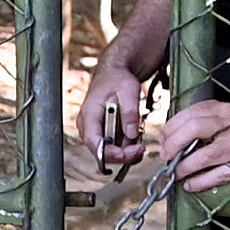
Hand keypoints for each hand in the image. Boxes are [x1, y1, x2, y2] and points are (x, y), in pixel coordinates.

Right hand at [80, 37, 164, 169]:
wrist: (114, 74)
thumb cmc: (117, 79)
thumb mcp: (128, 90)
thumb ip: (130, 112)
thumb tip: (131, 133)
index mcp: (88, 116)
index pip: (94, 143)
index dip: (110, 153)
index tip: (128, 154)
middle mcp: (88, 128)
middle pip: (102, 153)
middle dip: (123, 155)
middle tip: (141, 148)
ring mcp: (95, 132)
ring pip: (109, 153)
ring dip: (127, 151)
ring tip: (140, 138)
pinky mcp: (104, 135)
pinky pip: (115, 147)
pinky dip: (127, 146)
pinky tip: (135, 136)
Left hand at [144, 97, 229, 191]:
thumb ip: (204, 122)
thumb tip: (169, 137)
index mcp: (226, 110)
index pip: (191, 114)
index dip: (171, 128)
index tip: (163, 139)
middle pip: (192, 130)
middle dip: (172, 145)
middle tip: (166, 156)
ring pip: (201, 157)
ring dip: (182, 168)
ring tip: (177, 172)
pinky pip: (215, 177)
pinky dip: (197, 183)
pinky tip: (190, 184)